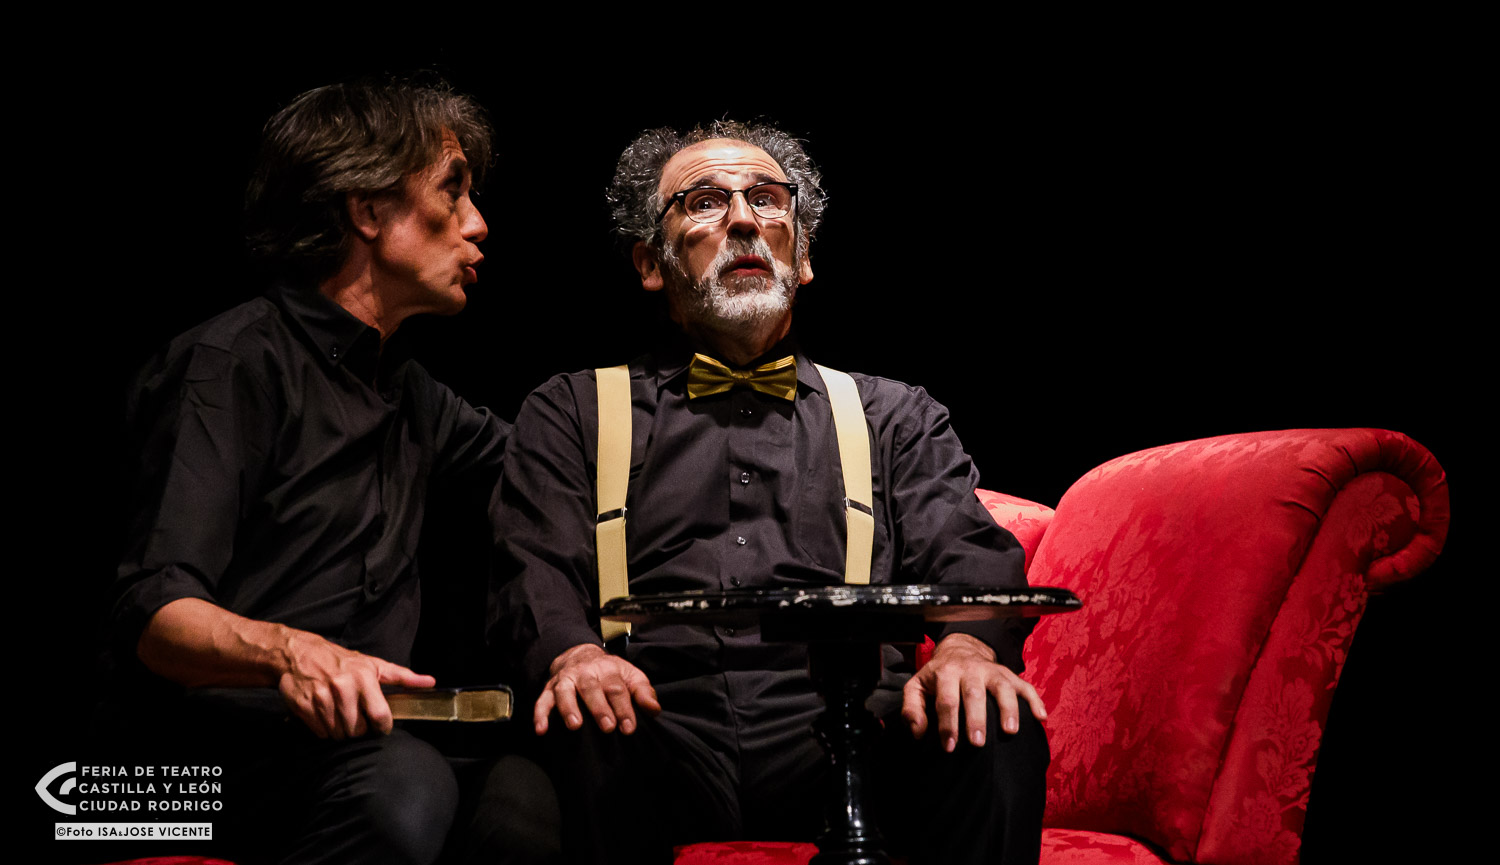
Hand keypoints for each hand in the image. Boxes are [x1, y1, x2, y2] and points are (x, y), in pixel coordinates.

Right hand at [276, 630, 435, 738]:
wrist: (299, 653)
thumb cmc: (340, 660)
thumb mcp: (373, 664)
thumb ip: (402, 677)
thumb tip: (430, 682)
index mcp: (363, 677)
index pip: (380, 716)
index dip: (382, 727)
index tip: (380, 727)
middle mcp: (343, 687)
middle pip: (358, 730)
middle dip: (359, 729)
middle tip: (355, 717)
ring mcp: (321, 697)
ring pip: (339, 734)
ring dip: (341, 731)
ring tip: (339, 714)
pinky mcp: (304, 706)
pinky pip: (321, 732)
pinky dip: (324, 729)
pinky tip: (325, 714)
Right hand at [534, 644, 660, 735]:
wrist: (579, 654)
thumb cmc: (610, 673)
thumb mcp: (631, 676)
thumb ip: (643, 692)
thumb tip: (654, 710)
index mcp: (609, 670)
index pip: (617, 688)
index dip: (624, 708)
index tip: (629, 727)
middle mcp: (586, 673)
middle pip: (592, 688)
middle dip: (599, 708)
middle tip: (607, 727)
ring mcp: (566, 680)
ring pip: (565, 691)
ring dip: (569, 708)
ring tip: (575, 726)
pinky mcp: (550, 688)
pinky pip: (542, 700)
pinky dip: (540, 715)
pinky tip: (541, 730)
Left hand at [901, 633, 1046, 750]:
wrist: (959, 649)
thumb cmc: (936, 677)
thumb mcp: (917, 687)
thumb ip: (912, 709)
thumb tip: (918, 734)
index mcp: (945, 673)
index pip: (946, 700)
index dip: (948, 724)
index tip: (949, 747)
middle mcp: (970, 670)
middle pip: (974, 693)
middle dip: (976, 719)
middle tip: (978, 743)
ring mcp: (992, 671)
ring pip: (1003, 687)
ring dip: (1008, 708)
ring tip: (1010, 731)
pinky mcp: (1009, 674)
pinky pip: (1025, 686)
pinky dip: (1035, 701)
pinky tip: (1041, 718)